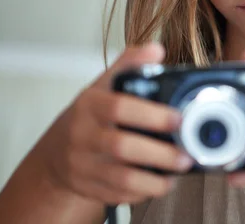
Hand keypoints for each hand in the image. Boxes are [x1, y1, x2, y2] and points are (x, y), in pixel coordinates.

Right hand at [34, 43, 193, 204]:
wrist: (57, 152)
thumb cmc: (90, 115)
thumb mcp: (104, 84)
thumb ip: (130, 64)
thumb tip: (156, 49)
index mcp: (90, 105)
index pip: (120, 107)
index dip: (152, 115)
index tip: (179, 119)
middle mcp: (83, 135)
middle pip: (122, 146)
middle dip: (160, 153)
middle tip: (187, 155)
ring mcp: (83, 164)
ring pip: (121, 178)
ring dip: (155, 179)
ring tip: (178, 172)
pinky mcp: (88, 187)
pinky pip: (118, 195)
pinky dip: (143, 192)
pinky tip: (159, 183)